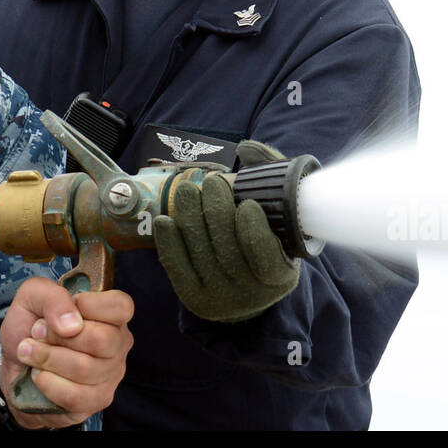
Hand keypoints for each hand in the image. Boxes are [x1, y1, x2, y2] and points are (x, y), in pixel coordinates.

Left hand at [0, 278, 132, 429]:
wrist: (15, 364)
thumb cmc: (30, 325)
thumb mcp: (33, 296)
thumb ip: (53, 298)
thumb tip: (72, 325)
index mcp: (110, 313)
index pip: (121, 307)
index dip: (89, 306)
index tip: (60, 311)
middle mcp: (118, 343)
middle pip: (102, 340)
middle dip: (58, 337)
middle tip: (36, 333)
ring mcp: (111, 374)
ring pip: (85, 369)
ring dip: (47, 359)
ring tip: (30, 353)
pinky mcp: (96, 400)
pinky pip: (75, 396)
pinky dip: (48, 384)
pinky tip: (39, 375)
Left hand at [154, 161, 299, 322]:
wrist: (246, 287)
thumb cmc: (266, 240)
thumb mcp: (281, 216)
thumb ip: (272, 177)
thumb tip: (246, 148)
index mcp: (280, 276)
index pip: (265, 255)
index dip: (254, 229)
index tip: (247, 204)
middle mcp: (251, 294)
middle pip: (228, 250)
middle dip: (217, 211)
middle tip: (213, 182)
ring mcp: (221, 299)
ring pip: (201, 253)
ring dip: (191, 217)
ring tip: (189, 190)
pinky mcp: (194, 298)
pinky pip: (178, 267)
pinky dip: (169, 242)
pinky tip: (166, 220)